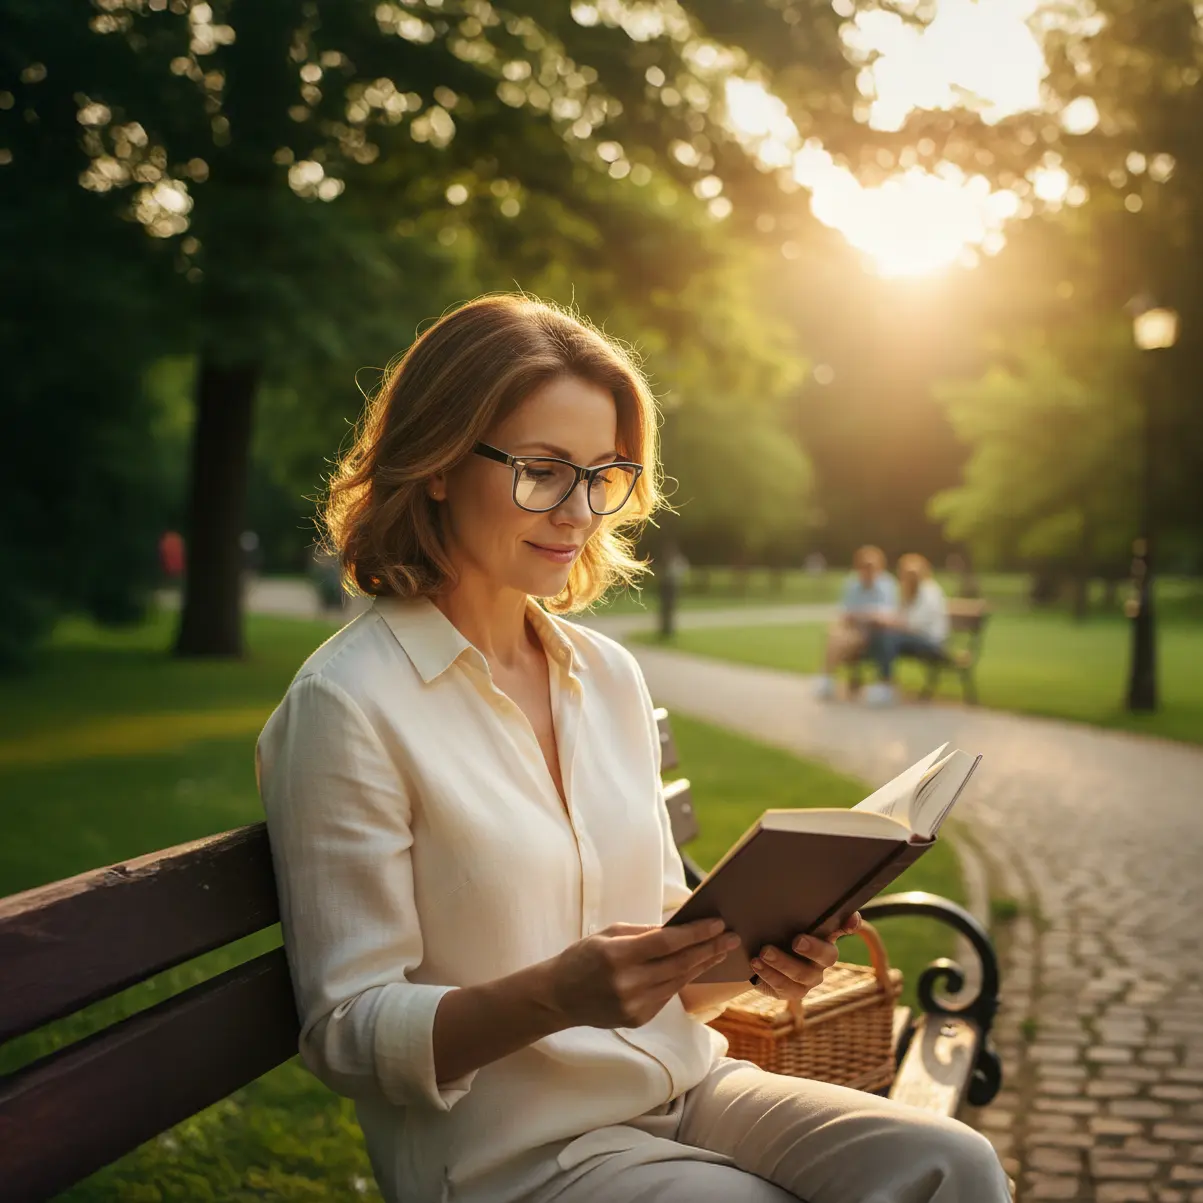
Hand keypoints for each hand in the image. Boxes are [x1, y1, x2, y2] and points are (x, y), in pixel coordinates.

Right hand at [546, 919, 740, 1029]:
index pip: (666, 943)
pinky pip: (667, 995)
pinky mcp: (639, 1019)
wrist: (559, 997)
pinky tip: (695, 967)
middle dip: (710, 949)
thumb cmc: (583, 957)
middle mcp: (628, 984)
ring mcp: (634, 1005)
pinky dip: (682, 979)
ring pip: (678, 981)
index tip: (718, 923)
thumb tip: (679, 927)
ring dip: (702, 964)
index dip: (696, 933)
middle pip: (680, 964)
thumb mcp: (609, 934)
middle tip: (732, 937)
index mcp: (618, 956)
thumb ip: (644, 932)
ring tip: (721, 950)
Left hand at [748, 912, 861, 1001]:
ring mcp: (811, 977)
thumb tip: (782, 882)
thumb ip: (790, 908)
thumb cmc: (774, 931)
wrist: (756, 956)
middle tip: (797, 941)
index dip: (851, 924)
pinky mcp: (794, 991)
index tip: (851, 920)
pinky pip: (785, 987)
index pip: (844, 926)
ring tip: (764, 952)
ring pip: (803, 974)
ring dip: (783, 962)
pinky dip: (769, 974)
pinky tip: (756, 963)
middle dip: (813, 948)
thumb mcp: (780, 918)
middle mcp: (823, 957)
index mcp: (824, 934)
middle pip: (828, 955)